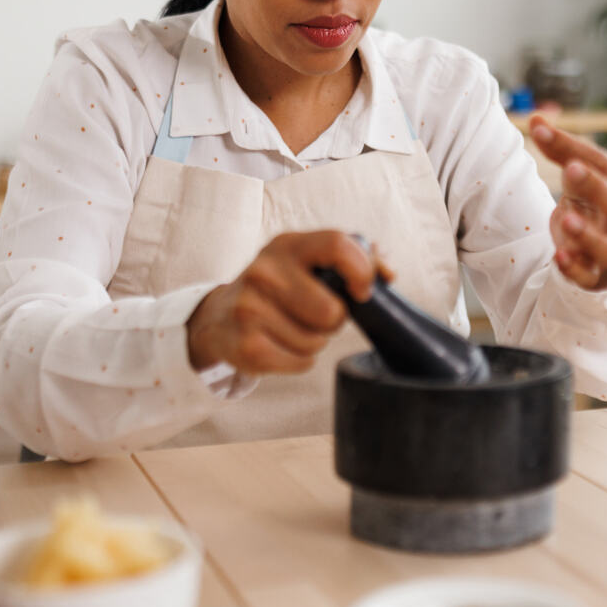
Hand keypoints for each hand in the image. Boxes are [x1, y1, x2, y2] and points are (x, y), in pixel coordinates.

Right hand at [187, 230, 376, 373]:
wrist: (219, 315)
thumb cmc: (280, 286)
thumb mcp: (309, 261)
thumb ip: (355, 257)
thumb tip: (387, 273)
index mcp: (289, 244)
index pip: (338, 244)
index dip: (361, 270)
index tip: (363, 292)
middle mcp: (264, 270)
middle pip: (331, 310)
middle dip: (334, 319)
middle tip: (316, 314)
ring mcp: (250, 307)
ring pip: (316, 341)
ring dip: (314, 341)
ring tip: (292, 327)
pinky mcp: (246, 344)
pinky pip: (301, 362)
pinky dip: (299, 360)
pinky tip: (281, 344)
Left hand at [529, 113, 606, 289]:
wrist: (595, 247)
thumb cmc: (592, 202)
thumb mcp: (579, 173)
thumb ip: (561, 150)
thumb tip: (536, 119)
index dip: (576, 148)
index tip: (541, 131)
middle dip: (599, 188)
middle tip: (570, 170)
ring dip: (591, 236)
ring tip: (565, 219)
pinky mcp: (598, 278)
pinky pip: (592, 279)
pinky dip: (576, 269)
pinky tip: (558, 256)